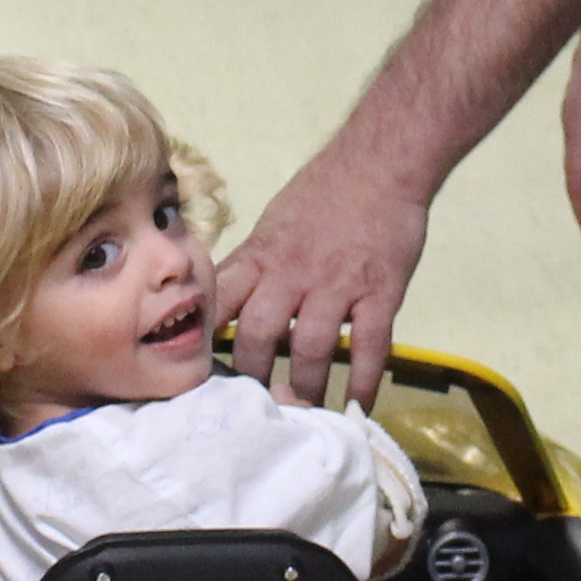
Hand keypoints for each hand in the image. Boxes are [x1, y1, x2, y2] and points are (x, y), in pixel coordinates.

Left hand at [216, 153, 429, 405]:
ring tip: (299, 415)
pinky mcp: (381, 292)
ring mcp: (338, 284)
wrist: (381, 164)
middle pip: (259, 333)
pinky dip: (363, 382)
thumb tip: (224, 309)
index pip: (222, 301)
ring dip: (303, 387)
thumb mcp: (272, 225)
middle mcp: (293, 272)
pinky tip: (356, 407)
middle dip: (252, 376)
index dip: (205, 339)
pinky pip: (370, 346)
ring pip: (310, 346)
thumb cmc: (322, 194)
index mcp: (262, 255)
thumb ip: (252, 269)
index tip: (199, 371)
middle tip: (252, 409)